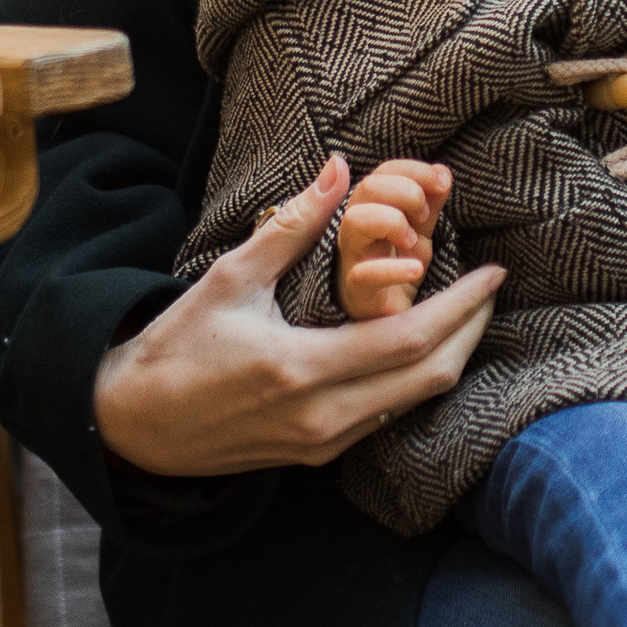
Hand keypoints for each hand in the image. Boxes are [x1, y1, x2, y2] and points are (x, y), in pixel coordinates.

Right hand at [93, 155, 502, 476]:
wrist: (133, 425)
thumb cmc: (176, 346)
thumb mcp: (230, 278)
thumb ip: (292, 227)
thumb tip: (339, 169)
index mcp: (302, 368)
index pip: (411, 339)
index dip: (462, 306)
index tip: (493, 272)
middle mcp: (322, 417)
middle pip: (430, 378)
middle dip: (472, 331)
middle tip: (492, 288)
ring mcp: (322, 444)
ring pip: (413, 403)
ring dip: (449, 356)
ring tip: (466, 311)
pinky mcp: (317, 456)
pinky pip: (387, 418)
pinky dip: (415, 380)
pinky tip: (420, 346)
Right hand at [338, 159, 451, 318]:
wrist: (385, 327)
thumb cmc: (397, 273)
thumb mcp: (418, 235)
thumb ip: (429, 205)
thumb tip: (443, 173)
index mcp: (371, 211)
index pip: (382, 173)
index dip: (412, 170)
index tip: (442, 182)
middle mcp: (356, 232)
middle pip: (366, 187)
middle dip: (404, 191)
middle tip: (424, 216)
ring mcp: (352, 262)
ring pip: (355, 220)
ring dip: (391, 220)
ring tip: (412, 241)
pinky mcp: (358, 296)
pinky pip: (364, 275)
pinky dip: (393, 268)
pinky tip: (416, 268)